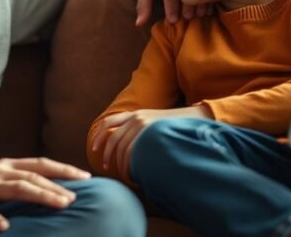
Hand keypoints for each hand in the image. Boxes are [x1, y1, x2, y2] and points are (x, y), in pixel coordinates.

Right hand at [0, 157, 90, 231]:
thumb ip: (18, 180)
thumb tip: (48, 188)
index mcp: (7, 166)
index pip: (41, 164)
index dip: (63, 169)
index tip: (85, 177)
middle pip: (32, 176)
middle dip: (57, 186)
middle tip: (76, 197)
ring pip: (16, 188)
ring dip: (39, 195)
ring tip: (59, 205)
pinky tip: (5, 227)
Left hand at [90, 106, 210, 175]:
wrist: (195, 118)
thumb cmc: (175, 125)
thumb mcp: (154, 122)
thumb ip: (141, 129)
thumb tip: (129, 146)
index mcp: (135, 114)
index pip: (109, 123)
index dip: (99, 136)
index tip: (94, 149)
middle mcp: (137, 118)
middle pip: (114, 139)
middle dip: (108, 156)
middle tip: (107, 168)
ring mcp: (144, 126)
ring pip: (123, 149)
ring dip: (121, 165)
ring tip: (124, 175)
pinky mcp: (151, 135)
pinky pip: (134, 152)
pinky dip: (130, 164)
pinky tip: (133, 173)